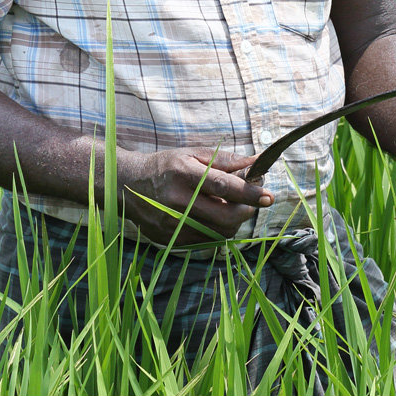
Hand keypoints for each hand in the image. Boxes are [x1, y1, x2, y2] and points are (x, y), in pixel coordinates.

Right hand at [116, 148, 272, 245]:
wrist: (127, 185)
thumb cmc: (166, 166)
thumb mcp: (193, 154)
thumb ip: (227, 160)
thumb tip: (258, 161)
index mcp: (184, 174)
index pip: (223, 187)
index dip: (249, 193)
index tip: (268, 196)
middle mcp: (177, 201)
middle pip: (224, 217)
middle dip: (245, 211)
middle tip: (251, 202)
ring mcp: (172, 225)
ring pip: (219, 233)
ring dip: (233, 222)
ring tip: (229, 207)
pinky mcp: (170, 240)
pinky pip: (205, 241)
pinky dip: (216, 230)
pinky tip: (211, 217)